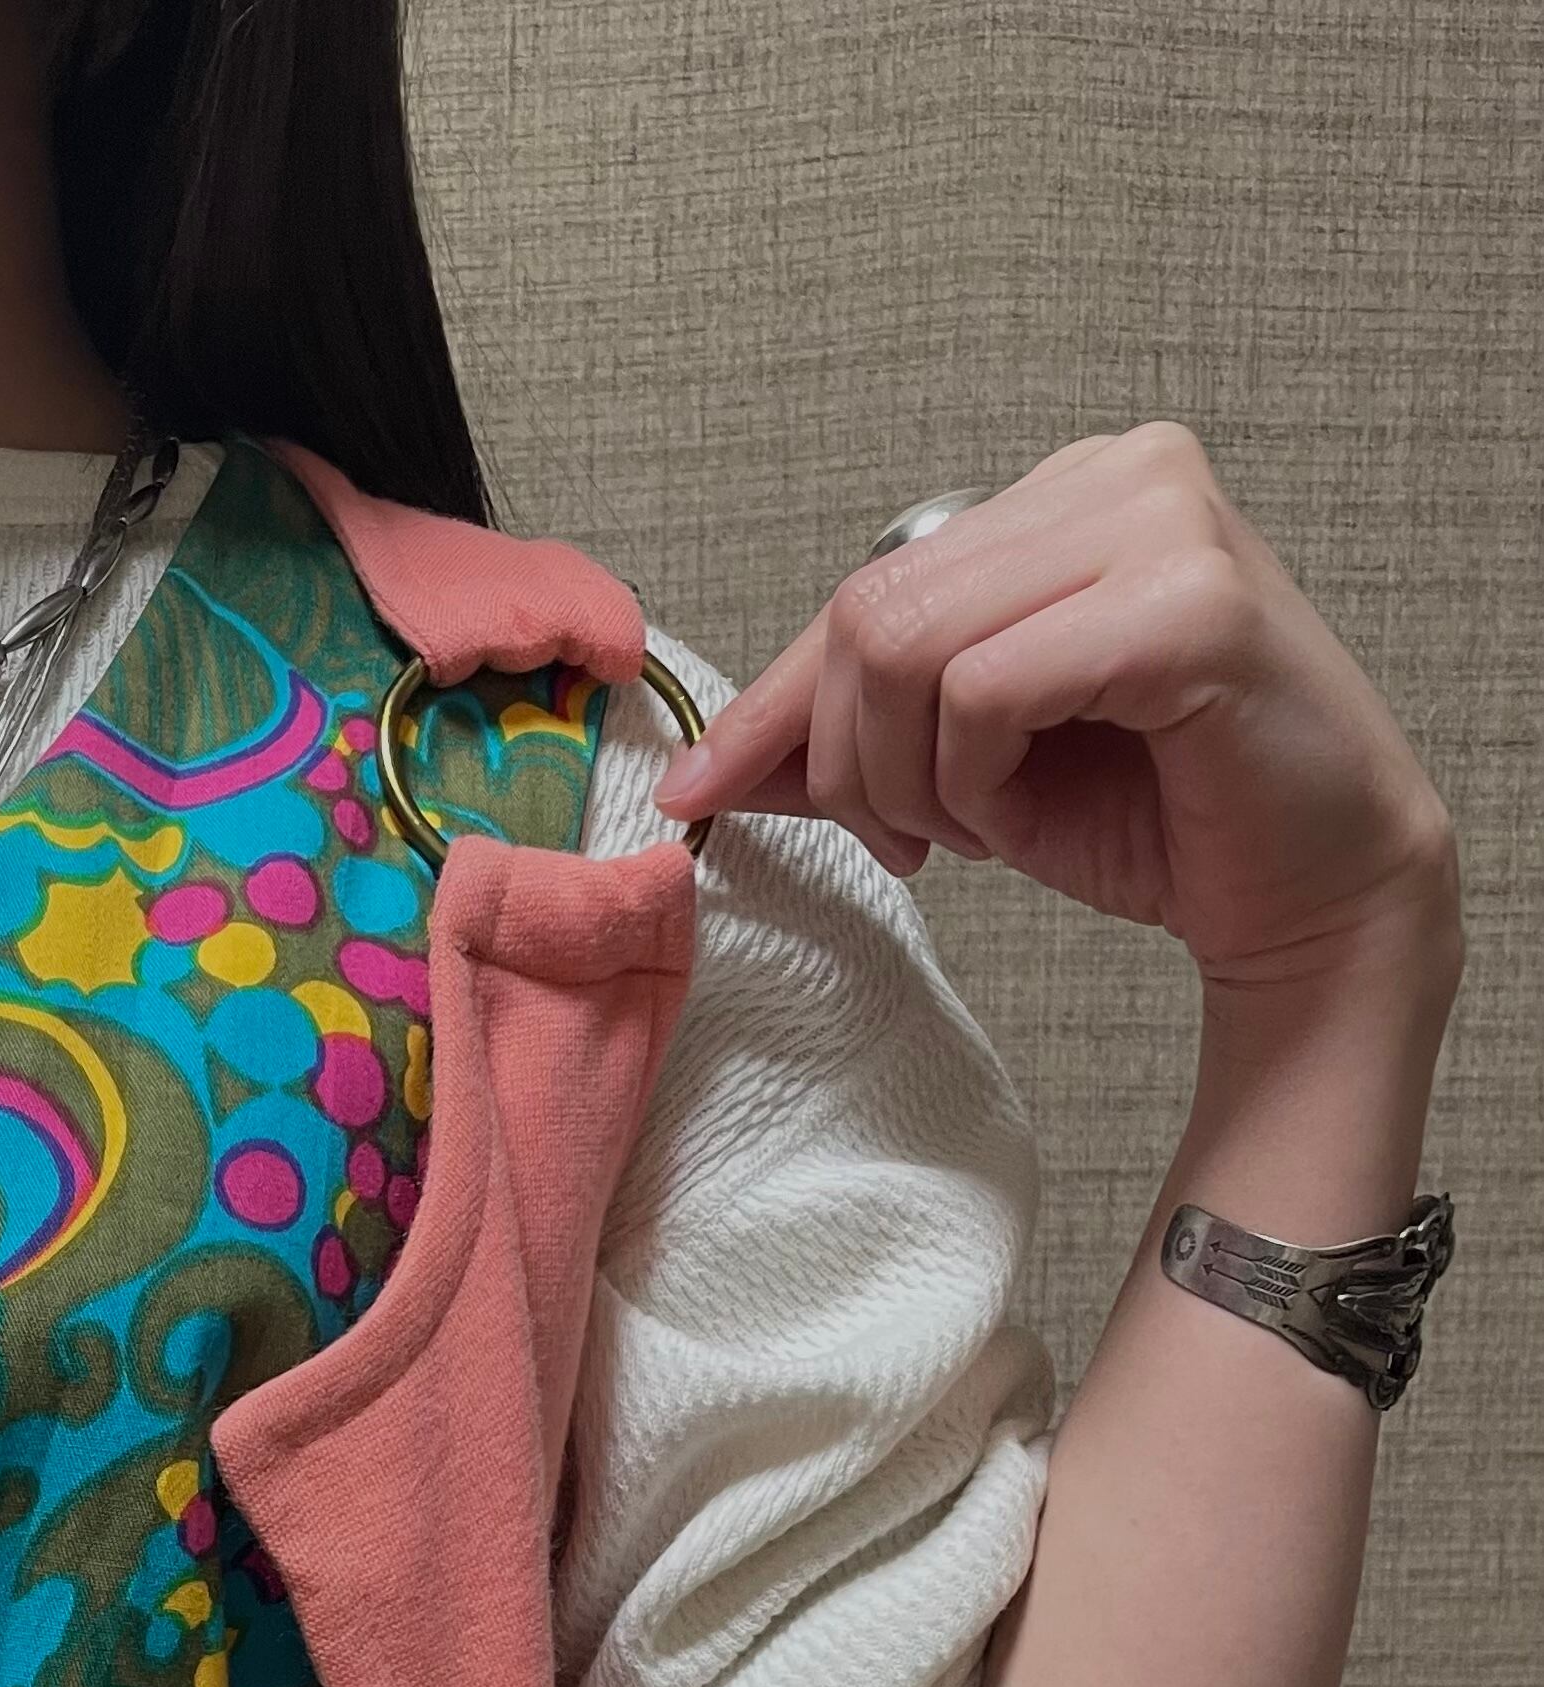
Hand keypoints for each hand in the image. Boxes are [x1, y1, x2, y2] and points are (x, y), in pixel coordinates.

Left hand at [651, 425, 1460, 991]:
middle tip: (913, 843)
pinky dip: (977, 781)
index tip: (701, 791)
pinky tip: (1025, 816)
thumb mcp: (966, 776)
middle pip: (869, 613)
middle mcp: (1117, 473)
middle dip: (852, 763)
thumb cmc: (1157, 814)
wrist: (1310, 889)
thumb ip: (851, 747)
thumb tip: (709, 767)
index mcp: (1063, 495)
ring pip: (912, 648)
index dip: (772, 702)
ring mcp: (1164, 521)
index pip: (867, 587)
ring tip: (983, 828)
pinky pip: (987, 691)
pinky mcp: (1191, 603)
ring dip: (918, 780)